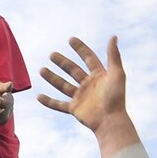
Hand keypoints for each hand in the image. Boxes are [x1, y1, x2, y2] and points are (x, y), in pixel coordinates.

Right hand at [38, 36, 139, 157]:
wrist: (111, 120)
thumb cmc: (116, 97)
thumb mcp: (117, 73)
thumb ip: (113, 55)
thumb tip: (113, 36)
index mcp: (99, 75)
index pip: (88, 58)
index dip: (80, 49)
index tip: (71, 39)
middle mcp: (89, 85)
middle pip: (72, 70)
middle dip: (62, 62)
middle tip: (52, 54)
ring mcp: (81, 97)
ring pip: (63, 85)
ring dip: (52, 78)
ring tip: (42, 70)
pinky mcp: (75, 109)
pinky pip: (59, 105)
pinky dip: (49, 101)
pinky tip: (39, 96)